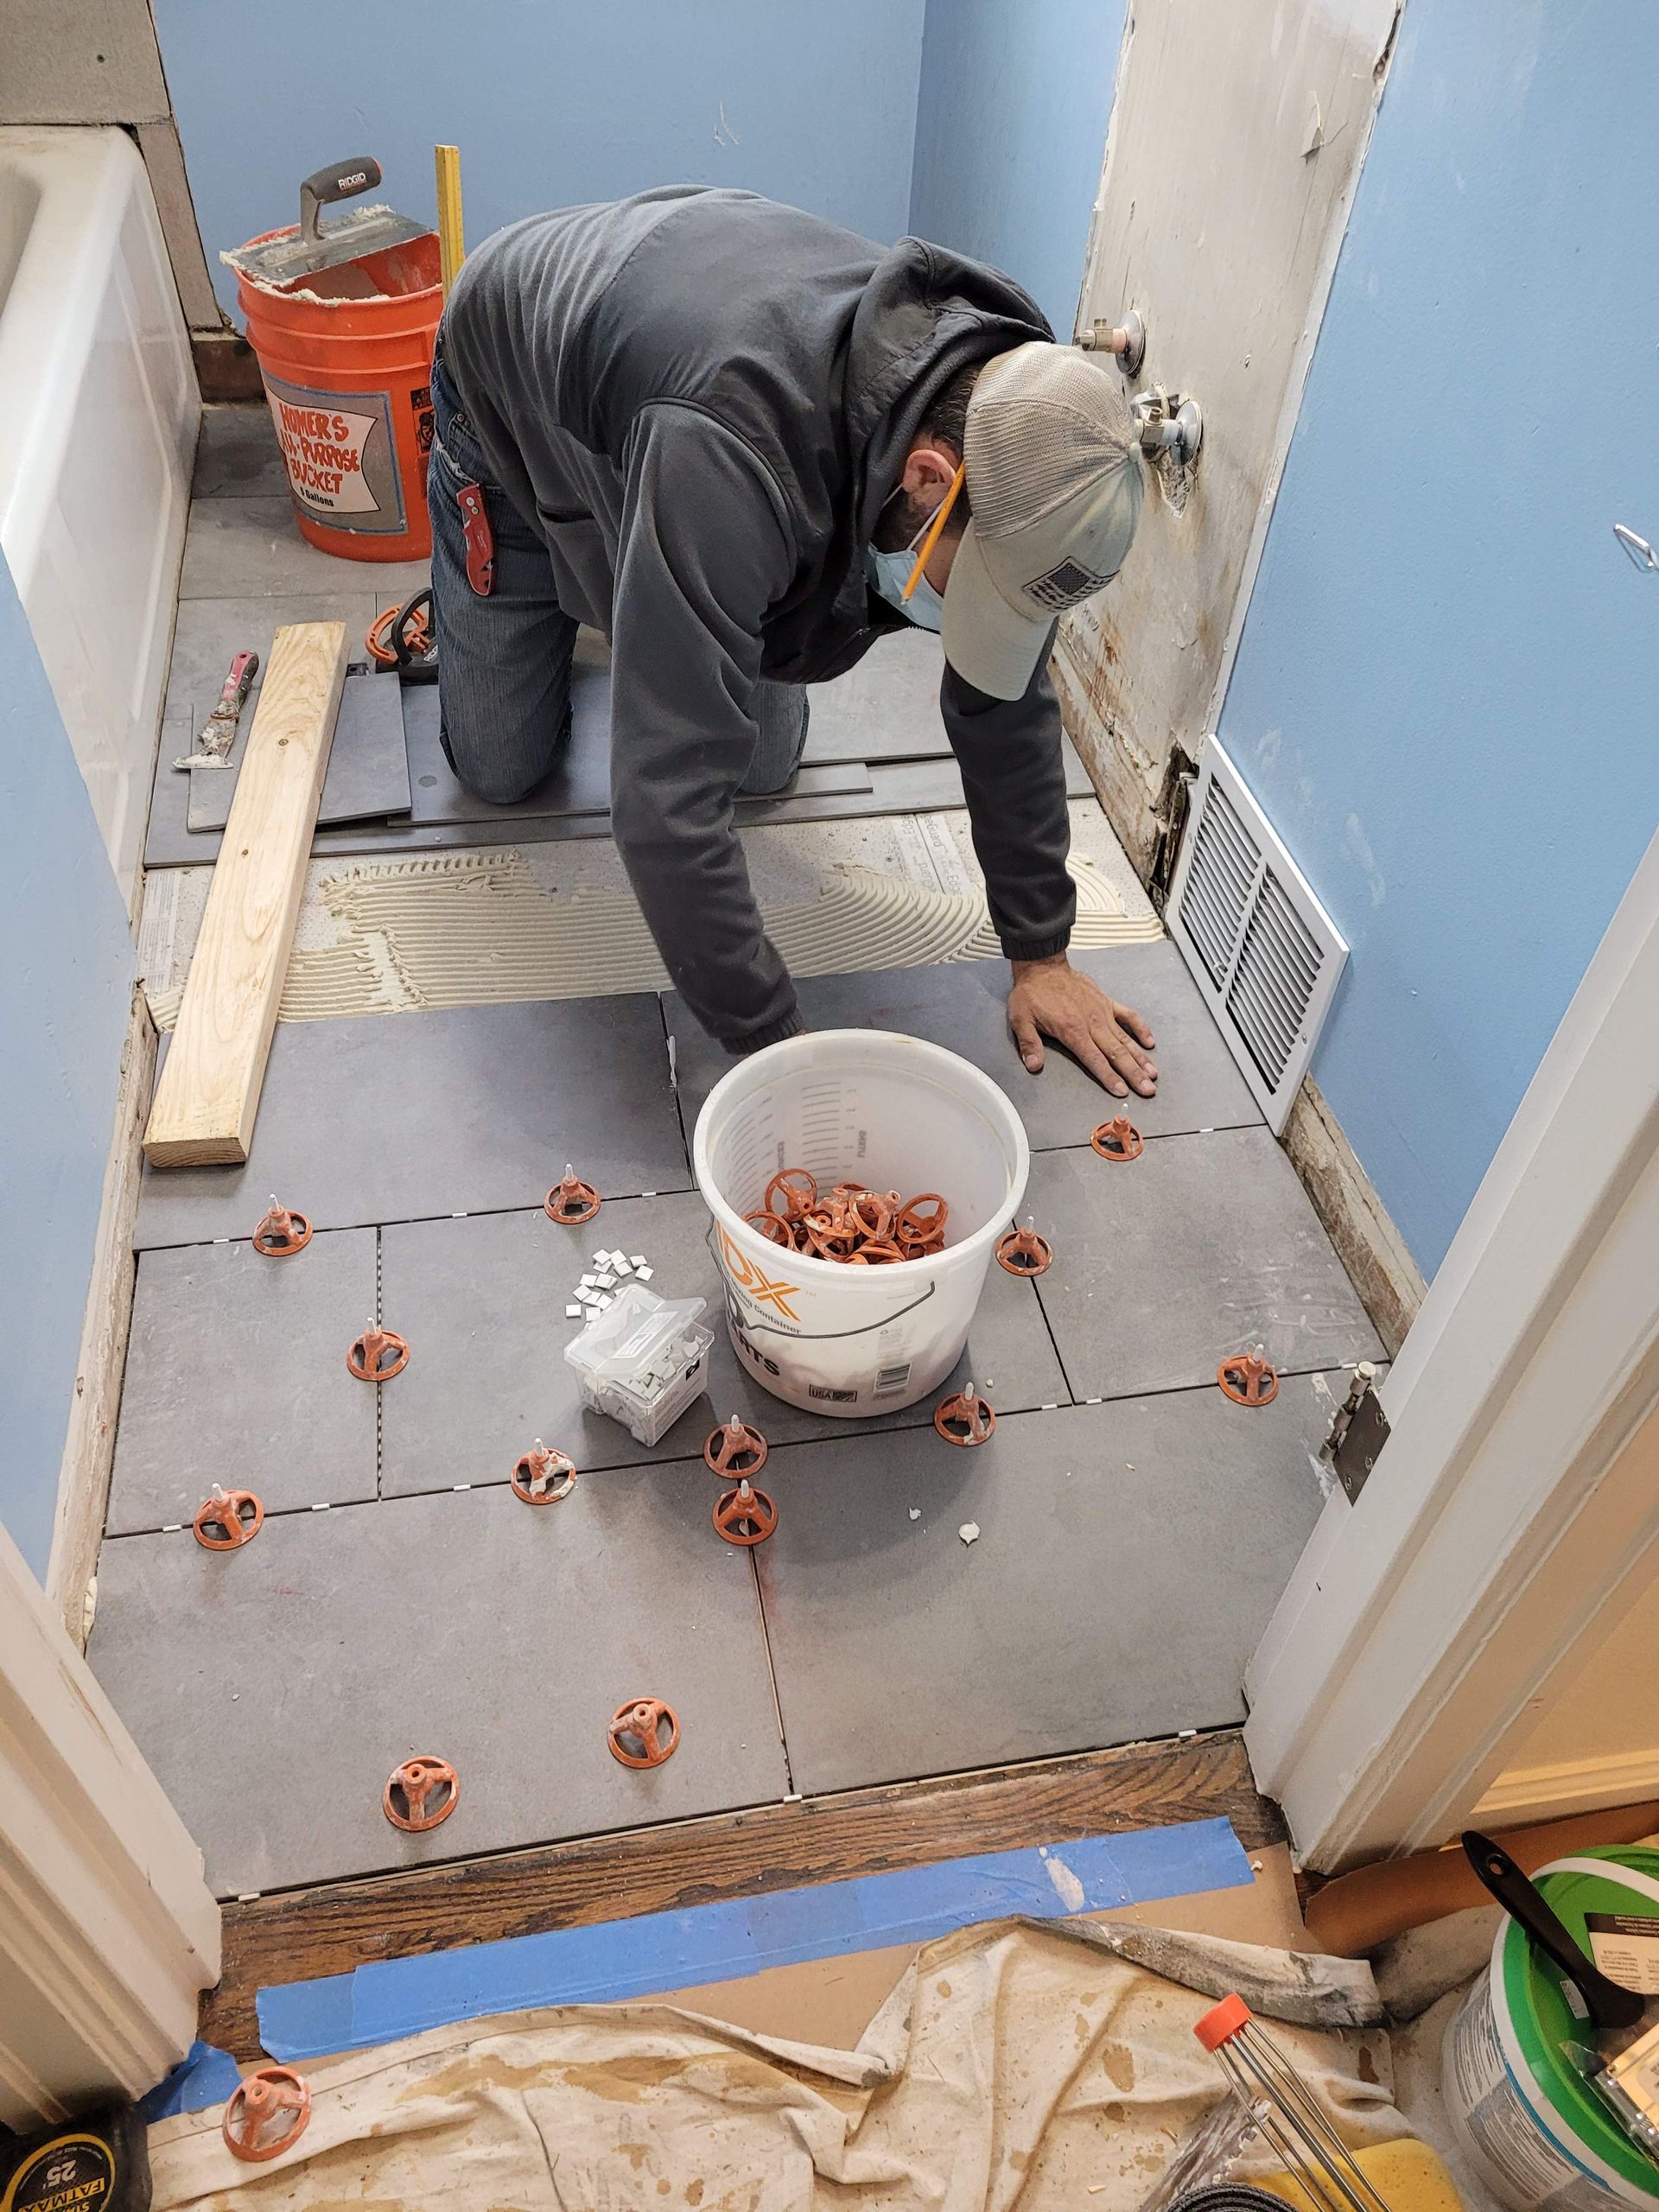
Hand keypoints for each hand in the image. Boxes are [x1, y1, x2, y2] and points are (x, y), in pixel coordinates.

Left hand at [1007, 954, 1157, 1096]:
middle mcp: (1092, 1023)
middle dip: (1134, 1074)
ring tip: (1153, 1073)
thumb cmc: (1032, 994)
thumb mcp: (1021, 1020)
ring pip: (1126, 1039)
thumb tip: (1033, 1066)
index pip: (1095, 1060)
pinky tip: (1150, 1042)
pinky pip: (1128, 1016)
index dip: (1109, 1077)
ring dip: (1140, 1057)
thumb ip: (1029, 1044)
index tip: (1122, 1091)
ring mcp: (1102, 1012)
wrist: (1042, 967)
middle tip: (1148, 1089)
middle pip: (1117, 1053)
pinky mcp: (1106, 1002)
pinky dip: (1140, 1028)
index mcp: (1072, 1030)